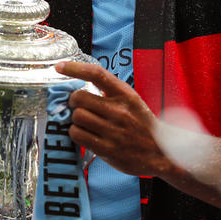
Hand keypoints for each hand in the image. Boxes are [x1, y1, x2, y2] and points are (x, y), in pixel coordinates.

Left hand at [56, 61, 168, 176]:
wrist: (161, 152)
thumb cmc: (142, 124)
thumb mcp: (131, 101)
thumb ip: (109, 92)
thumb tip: (77, 88)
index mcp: (125, 94)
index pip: (96, 74)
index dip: (75, 68)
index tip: (59, 67)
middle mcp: (119, 110)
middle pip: (79, 97)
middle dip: (73, 101)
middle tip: (78, 106)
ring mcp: (113, 131)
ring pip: (76, 117)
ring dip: (75, 119)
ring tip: (84, 123)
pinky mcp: (107, 149)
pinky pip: (78, 135)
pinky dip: (76, 133)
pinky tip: (85, 134)